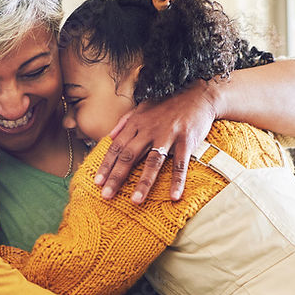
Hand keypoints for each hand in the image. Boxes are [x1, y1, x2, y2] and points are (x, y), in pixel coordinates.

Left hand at [95, 80, 217, 202]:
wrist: (197, 93)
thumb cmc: (168, 103)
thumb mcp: (143, 107)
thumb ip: (125, 122)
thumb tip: (109, 136)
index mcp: (136, 123)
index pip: (116, 147)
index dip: (106, 165)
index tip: (97, 182)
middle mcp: (149, 130)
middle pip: (129, 156)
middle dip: (116, 176)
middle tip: (106, 195)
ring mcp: (168, 135)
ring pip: (152, 162)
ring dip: (144, 182)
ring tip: (136, 200)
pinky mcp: (186, 140)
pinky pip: (180, 164)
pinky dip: (177, 180)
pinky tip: (174, 196)